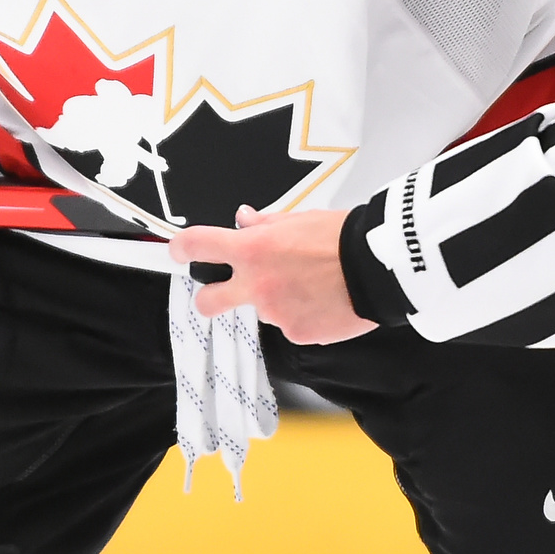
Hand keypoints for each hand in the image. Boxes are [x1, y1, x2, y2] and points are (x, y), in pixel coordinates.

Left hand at [169, 206, 375, 344]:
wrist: (377, 268)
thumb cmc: (341, 238)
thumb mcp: (298, 219)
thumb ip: (265, 226)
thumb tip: (243, 220)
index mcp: (253, 250)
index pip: (199, 245)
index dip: (181, 248)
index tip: (177, 251)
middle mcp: (257, 284)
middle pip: (208, 300)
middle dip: (207, 297)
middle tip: (218, 293)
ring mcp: (275, 313)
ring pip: (263, 309)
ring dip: (278, 300)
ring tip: (312, 285)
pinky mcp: (297, 334)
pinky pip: (292, 325)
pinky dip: (303, 315)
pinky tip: (324, 301)